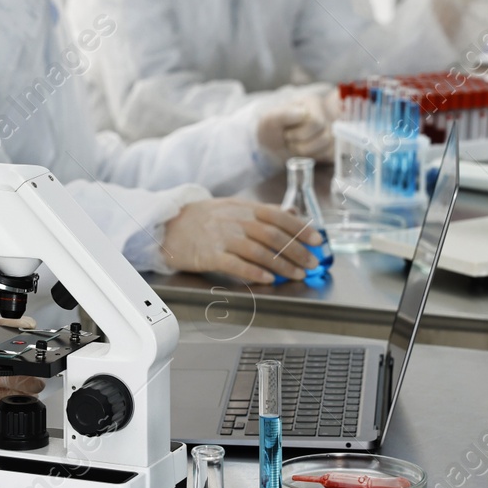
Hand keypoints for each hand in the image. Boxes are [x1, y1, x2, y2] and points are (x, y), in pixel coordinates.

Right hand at [161, 198, 321, 284]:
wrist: (169, 226)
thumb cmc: (204, 219)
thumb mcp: (234, 207)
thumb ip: (263, 212)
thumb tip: (294, 214)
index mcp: (244, 207)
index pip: (278, 216)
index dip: (301, 228)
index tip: (317, 240)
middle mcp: (235, 220)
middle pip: (273, 235)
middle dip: (297, 250)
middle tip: (312, 263)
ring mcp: (222, 237)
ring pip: (259, 251)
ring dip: (281, 264)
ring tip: (297, 275)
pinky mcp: (210, 255)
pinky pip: (236, 264)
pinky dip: (254, 272)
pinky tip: (268, 280)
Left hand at [257, 97, 333, 162]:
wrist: (272, 146)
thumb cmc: (271, 131)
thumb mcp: (268, 122)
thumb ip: (282, 115)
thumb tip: (303, 113)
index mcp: (309, 102)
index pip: (314, 122)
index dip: (296, 133)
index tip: (285, 131)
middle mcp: (324, 113)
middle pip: (323, 136)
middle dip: (301, 144)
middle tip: (289, 140)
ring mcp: (330, 128)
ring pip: (327, 146)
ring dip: (306, 151)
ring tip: (295, 145)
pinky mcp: (332, 144)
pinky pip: (330, 154)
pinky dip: (314, 157)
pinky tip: (305, 151)